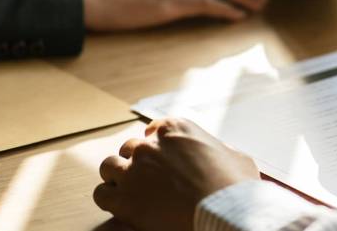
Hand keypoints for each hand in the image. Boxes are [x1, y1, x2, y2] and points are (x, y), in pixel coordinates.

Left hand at [94, 118, 259, 230]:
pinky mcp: (123, 198)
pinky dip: (109, 198)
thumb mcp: (235, 157)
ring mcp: (134, 171)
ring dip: (117, 176)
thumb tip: (222, 157)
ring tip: (129, 190)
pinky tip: (120, 205)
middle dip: (136, 161)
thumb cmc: (234, 185)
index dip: (157, 144)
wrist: (223, 208)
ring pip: (109, 166)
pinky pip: (101, 194)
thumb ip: (220, 151)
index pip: (154, 129)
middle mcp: (150, 146)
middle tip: (147, 178)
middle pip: (130, 148)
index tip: (161, 156)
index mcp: (176, 129)